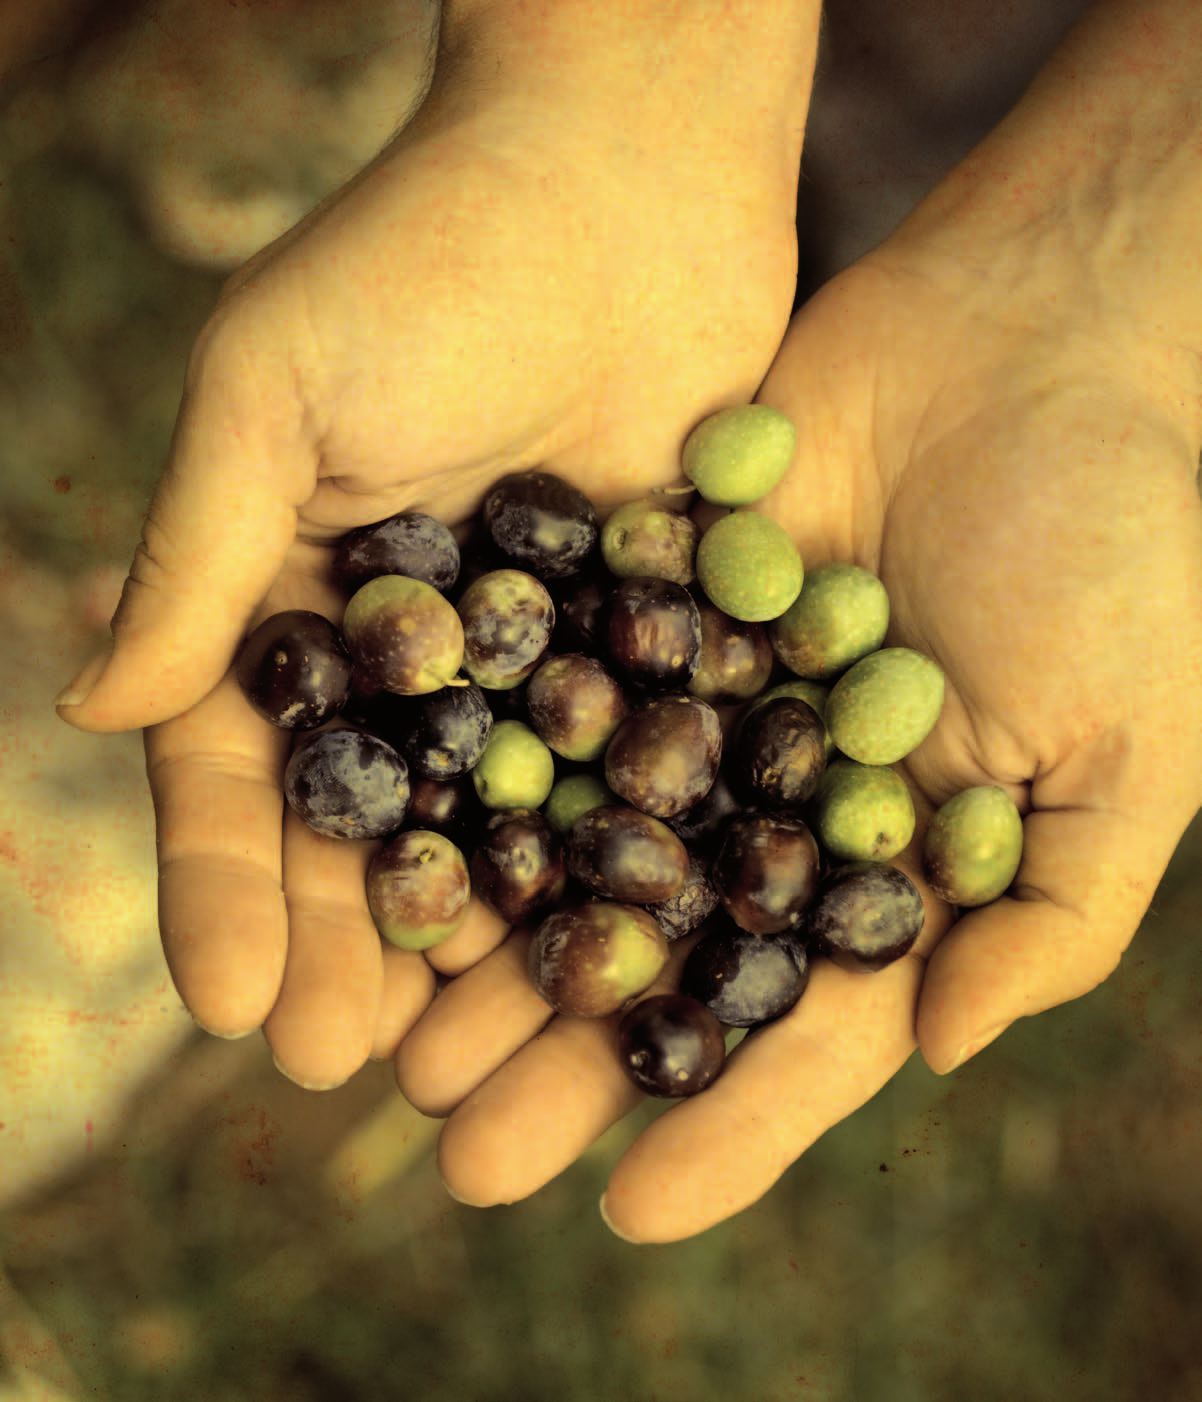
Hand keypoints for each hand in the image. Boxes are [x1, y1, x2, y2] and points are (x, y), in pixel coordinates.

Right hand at [53, 2, 811, 1088]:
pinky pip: (630, 775)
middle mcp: (416, 653)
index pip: (248, 771)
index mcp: (299, 602)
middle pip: (373, 829)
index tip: (232, 1004)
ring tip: (459, 1061)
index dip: (231, 888)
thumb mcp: (275, 388)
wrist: (625, 173)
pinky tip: (611, 959)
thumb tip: (92, 703)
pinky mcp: (656, 645)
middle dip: (350, 946)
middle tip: (344, 1065)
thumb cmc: (427, 254)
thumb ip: (199, 555)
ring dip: (477, 944)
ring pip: (499, 831)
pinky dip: (616, 867)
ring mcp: (539, 660)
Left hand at [399, 152, 1201, 1242]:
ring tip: (402, 1034)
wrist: (1048, 333)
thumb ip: (1048, 913)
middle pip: (662, 947)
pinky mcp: (647, 595)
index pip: (805, 1017)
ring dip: (497, 936)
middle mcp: (783, 794)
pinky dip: (480, 768)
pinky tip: (398, 840)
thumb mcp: (1123, 753)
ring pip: (583, 841)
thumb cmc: (1126, 544)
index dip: (728, 1119)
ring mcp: (707, 698)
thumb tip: (938, 1048)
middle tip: (462, 1151)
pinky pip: (555, 694)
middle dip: (570, 1053)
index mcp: (894, 858)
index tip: (630, 1210)